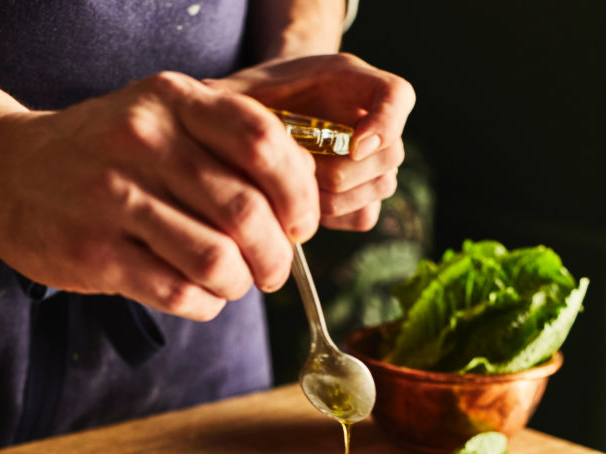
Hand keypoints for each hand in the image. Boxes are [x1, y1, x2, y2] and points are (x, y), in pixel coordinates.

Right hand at [0, 73, 319, 318]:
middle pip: (247, 212)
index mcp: (174, 101)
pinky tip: (198, 295)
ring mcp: (115, 197)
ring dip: (239, 285)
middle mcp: (144, 141)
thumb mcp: (165, 121)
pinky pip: (180, 294)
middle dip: (276, 257)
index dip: (299, 194)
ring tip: (232, 282)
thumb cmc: (110, 156)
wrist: (11, 173)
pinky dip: (205, 305)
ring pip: (217, 260)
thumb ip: (230, 148)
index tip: (300, 225)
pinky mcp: (96, 252)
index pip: (263, 142)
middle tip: (271, 271)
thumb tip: (302, 202)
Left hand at [216, 53, 415, 230]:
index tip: (355, 145)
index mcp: (355, 83)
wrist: (271, 121)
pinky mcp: (367, 197)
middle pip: (387, 156)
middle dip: (340, 173)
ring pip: (377, 190)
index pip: (397, 97)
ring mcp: (376, 162)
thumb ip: (233, 94)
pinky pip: (364, 216)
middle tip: (298, 172)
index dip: (385, 124)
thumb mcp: (244, 89)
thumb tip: (208, 101)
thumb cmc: (258, 101)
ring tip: (295, 189)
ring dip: (333, 198)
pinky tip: (306, 206)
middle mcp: (375, 121)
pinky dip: (336, 217)